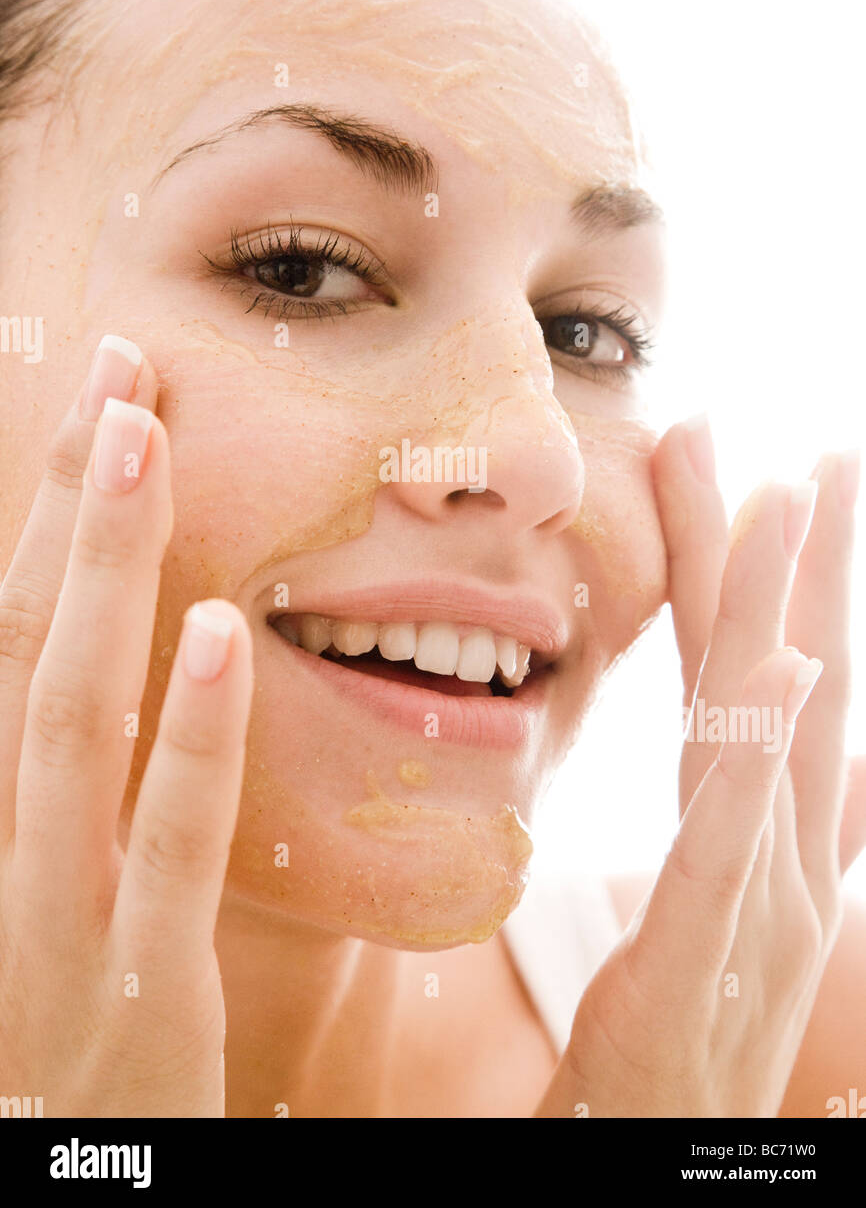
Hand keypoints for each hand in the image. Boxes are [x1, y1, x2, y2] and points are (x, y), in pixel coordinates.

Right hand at [0, 337, 252, 1116]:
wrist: (63, 1191)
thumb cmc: (70, 1038)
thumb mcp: (57, 899)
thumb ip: (88, 785)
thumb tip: (133, 657)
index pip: (7, 643)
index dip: (47, 517)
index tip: (103, 405)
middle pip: (19, 648)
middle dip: (63, 505)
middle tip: (117, 370)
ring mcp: (50, 929)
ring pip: (65, 720)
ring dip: (99, 571)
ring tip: (140, 436)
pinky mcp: (139, 1002)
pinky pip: (166, 852)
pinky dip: (192, 736)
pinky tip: (230, 628)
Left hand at [537, 418, 863, 1116]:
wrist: (666, 1155)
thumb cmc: (691, 1041)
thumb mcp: (730, 923)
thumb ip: (778, 838)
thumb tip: (830, 772)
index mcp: (768, 839)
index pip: (772, 686)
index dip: (782, 585)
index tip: (781, 480)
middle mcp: (781, 855)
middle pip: (785, 682)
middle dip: (795, 563)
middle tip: (814, 451)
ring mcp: (761, 902)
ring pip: (771, 732)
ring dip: (785, 610)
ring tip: (793, 499)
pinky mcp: (712, 954)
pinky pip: (737, 840)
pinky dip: (767, 755)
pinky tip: (782, 670)